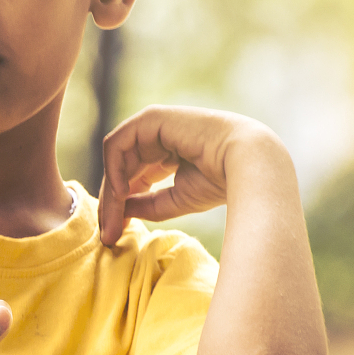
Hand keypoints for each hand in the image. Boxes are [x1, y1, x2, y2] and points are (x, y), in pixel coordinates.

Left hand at [96, 105, 287, 245]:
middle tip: (107, 235)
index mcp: (168, 153)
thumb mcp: (175, 200)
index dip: (120, 206)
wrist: (246, 163)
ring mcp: (153, 125)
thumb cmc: (219, 182)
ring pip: (116, 159)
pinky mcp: (151, 119)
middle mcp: (158, 137)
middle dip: (111, 203)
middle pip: (122, 170)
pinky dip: (114, 170)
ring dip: (111, 192)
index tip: (113, 235)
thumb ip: (147, 205)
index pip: (133, 178)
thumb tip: (118, 213)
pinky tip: (121, 194)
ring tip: (113, 220)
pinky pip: (118, 145)